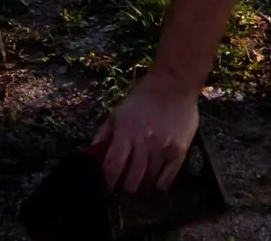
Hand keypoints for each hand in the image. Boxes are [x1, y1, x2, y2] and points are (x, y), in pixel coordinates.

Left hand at [91, 73, 198, 195]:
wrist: (174, 82)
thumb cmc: (142, 98)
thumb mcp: (117, 113)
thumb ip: (103, 137)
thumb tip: (90, 159)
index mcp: (126, 132)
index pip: (112, 167)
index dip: (107, 183)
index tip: (107, 187)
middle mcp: (145, 142)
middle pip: (131, 183)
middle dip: (125, 187)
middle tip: (125, 181)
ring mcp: (164, 148)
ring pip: (147, 184)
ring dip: (141, 185)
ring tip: (140, 178)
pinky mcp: (179, 151)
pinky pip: (166, 182)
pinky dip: (157, 185)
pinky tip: (154, 178)